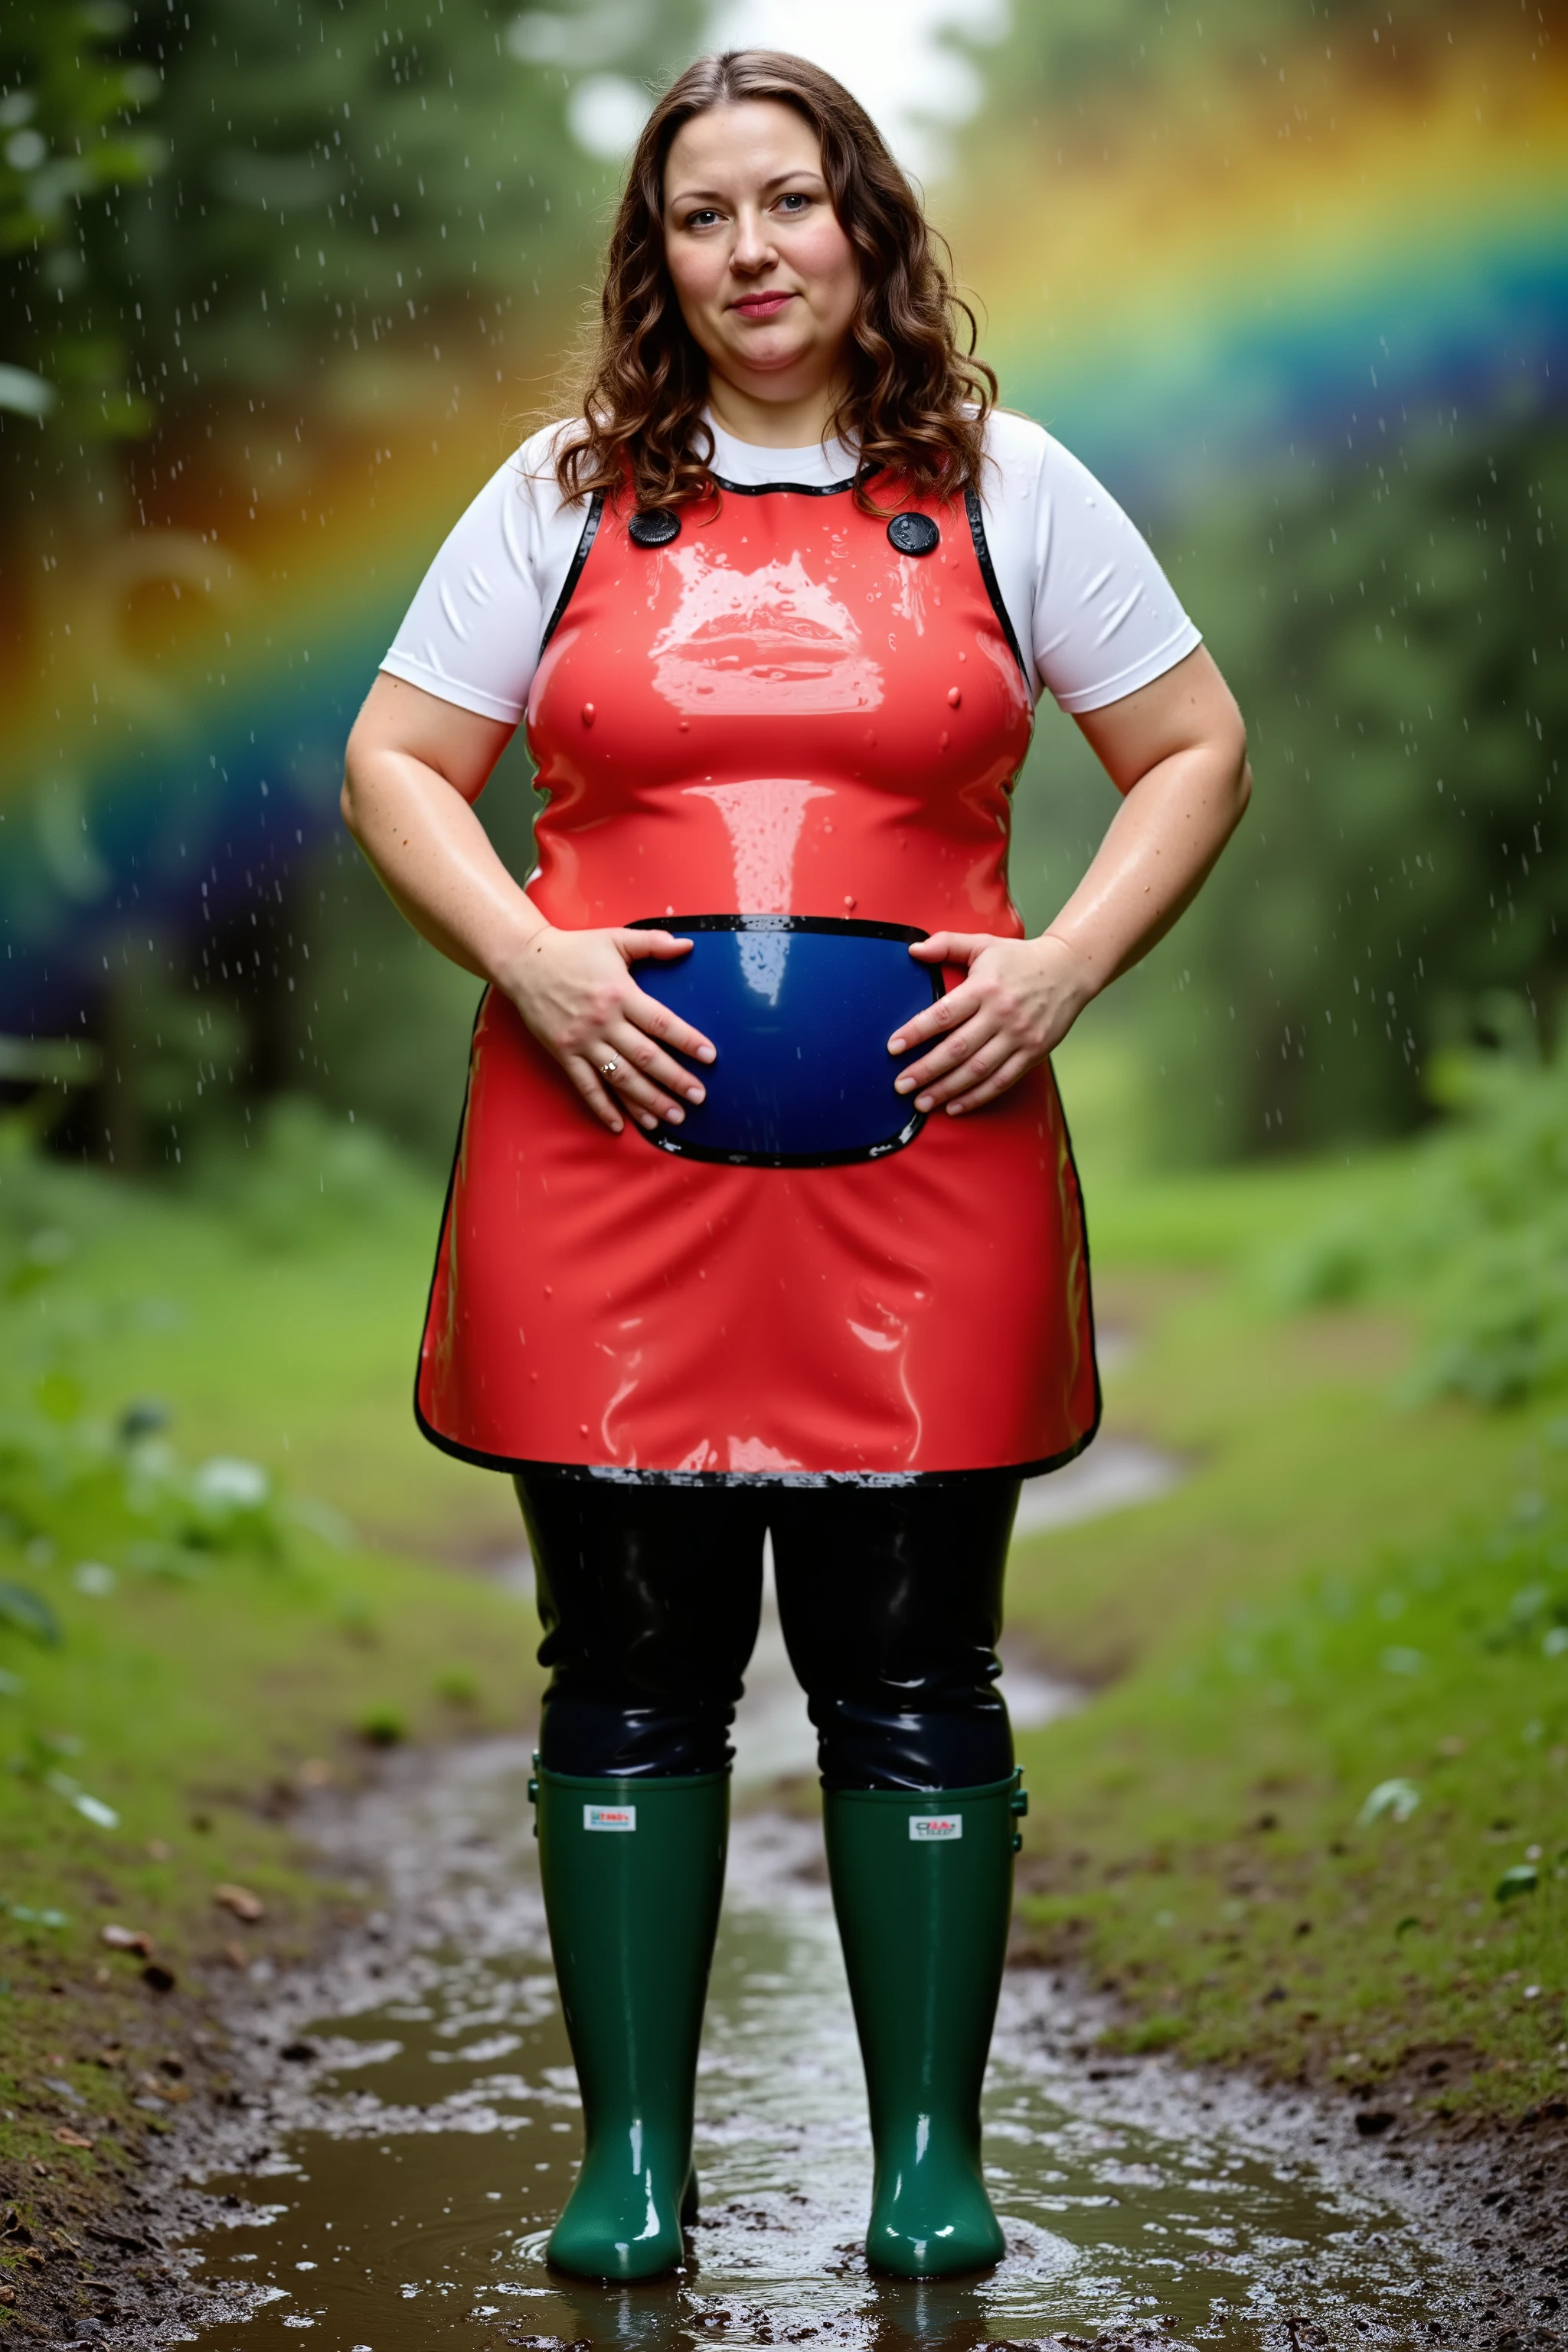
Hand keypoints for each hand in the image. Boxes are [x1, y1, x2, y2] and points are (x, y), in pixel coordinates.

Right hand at [500, 925, 715, 1135]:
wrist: (524, 961)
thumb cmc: (574, 950)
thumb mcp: (615, 939)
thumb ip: (653, 943)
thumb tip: (688, 945)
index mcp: (620, 993)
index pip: (661, 1023)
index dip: (687, 1041)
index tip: (709, 1057)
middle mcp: (603, 1021)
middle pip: (645, 1057)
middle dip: (674, 1080)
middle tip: (698, 1097)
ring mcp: (582, 1041)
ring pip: (620, 1078)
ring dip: (647, 1101)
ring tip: (672, 1118)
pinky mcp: (563, 1054)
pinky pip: (586, 1086)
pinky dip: (602, 1108)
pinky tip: (619, 1126)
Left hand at [887, 931, 1094, 1115]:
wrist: (1070, 970)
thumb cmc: (1021, 959)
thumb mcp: (983, 944)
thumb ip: (947, 945)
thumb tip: (914, 950)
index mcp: (984, 988)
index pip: (943, 1015)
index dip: (916, 1033)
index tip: (894, 1047)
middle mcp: (1001, 1014)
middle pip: (957, 1049)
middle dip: (926, 1070)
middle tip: (901, 1085)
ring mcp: (1019, 1036)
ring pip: (977, 1070)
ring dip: (947, 1090)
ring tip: (922, 1103)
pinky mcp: (1033, 1052)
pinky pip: (1002, 1081)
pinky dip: (977, 1097)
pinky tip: (955, 1106)